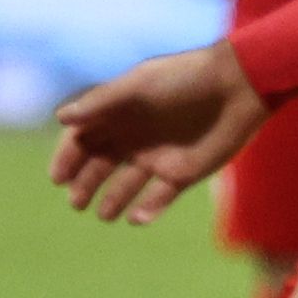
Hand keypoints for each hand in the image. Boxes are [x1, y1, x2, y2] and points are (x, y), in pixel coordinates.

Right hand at [50, 43, 272, 224]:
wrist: (239, 87)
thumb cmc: (186, 78)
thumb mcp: (140, 85)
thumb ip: (102, 102)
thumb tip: (62, 118)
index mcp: (119, 114)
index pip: (83, 139)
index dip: (67, 158)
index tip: (58, 177)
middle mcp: (135, 137)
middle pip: (100, 165)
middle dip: (84, 184)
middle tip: (76, 202)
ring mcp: (158, 157)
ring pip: (126, 185)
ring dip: (112, 201)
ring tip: (103, 215)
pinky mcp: (184, 173)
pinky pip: (159, 198)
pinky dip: (147, 210)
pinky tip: (136, 218)